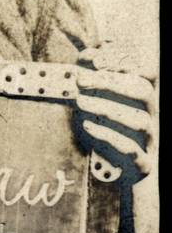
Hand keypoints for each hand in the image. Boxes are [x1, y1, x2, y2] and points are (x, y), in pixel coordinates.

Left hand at [75, 40, 156, 177]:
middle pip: (143, 91)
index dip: (125, 62)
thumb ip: (99, 78)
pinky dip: (109, 136)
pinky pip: (131, 149)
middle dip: (111, 81)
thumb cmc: (115, 133)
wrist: (126, 177)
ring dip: (107, 108)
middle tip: (80, 80)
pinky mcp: (143, 163)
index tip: (95, 59)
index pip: (147, 72)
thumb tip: (90, 55)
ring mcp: (151, 139)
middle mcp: (153, 115)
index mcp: (147, 98)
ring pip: (140, 120)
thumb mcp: (105, 103)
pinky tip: (88, 127)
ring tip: (79, 102)